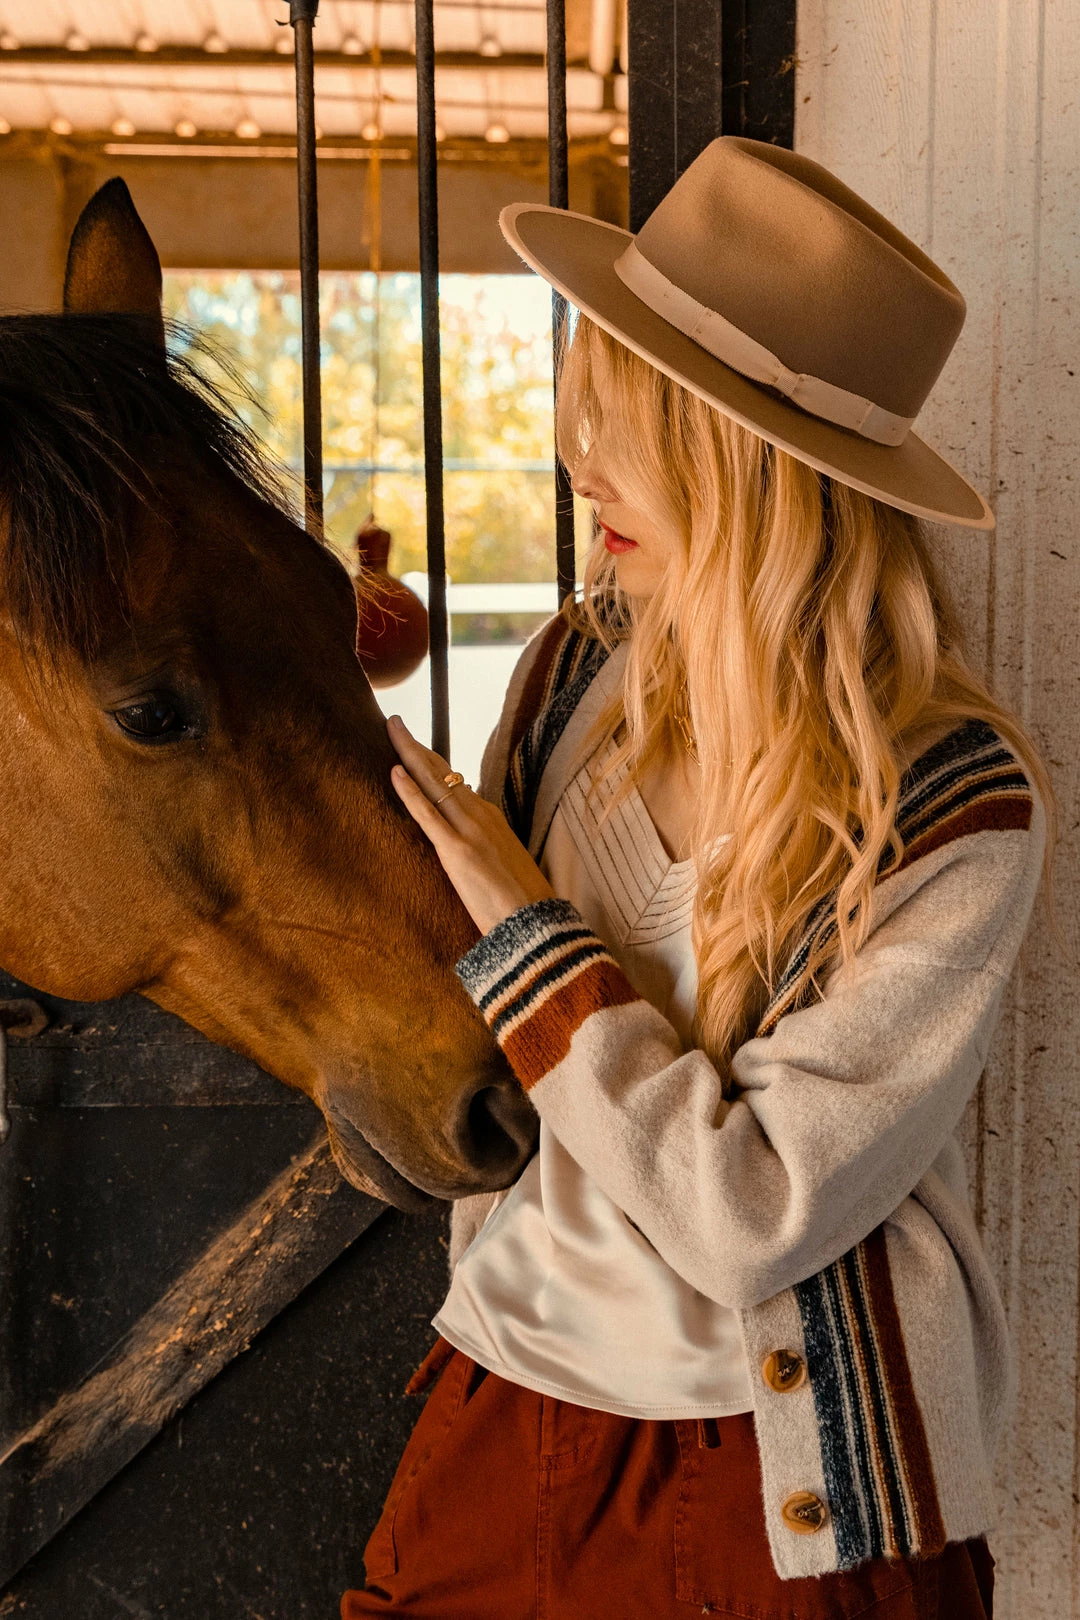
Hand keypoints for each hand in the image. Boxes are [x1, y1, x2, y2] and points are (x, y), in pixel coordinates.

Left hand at [387, 715, 555, 933]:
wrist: (536, 925)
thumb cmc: (521, 903)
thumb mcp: (504, 862)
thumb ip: (485, 844)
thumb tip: (468, 834)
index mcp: (491, 819)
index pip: (455, 782)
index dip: (433, 762)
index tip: (415, 746)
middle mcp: (481, 816)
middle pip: (442, 773)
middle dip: (415, 745)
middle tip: (394, 722)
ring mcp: (469, 831)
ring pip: (435, 783)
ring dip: (410, 754)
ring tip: (392, 729)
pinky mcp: (456, 851)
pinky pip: (427, 814)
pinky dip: (409, 791)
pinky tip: (393, 772)